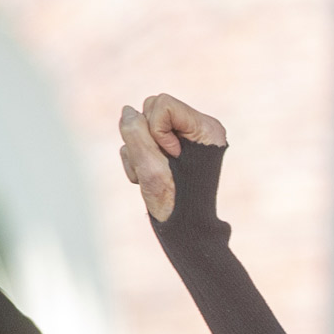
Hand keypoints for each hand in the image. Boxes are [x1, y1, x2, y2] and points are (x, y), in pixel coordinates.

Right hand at [117, 93, 228, 220]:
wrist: (184, 229)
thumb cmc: (173, 202)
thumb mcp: (151, 168)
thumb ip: (136, 134)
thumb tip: (128, 111)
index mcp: (206, 128)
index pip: (163, 104)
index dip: (156, 130)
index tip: (171, 156)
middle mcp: (197, 128)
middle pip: (150, 107)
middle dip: (145, 138)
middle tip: (160, 167)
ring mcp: (183, 137)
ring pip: (141, 123)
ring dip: (138, 151)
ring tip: (154, 175)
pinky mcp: (169, 147)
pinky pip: (139, 139)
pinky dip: (137, 159)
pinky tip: (150, 178)